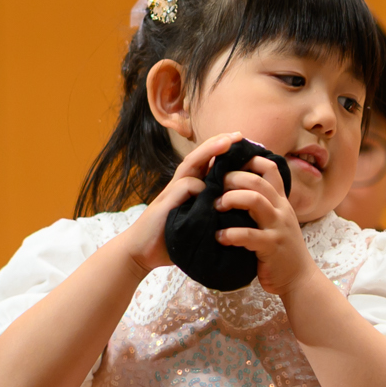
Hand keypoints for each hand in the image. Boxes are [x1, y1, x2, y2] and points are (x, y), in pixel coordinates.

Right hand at [120, 131, 244, 272]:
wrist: (141, 252)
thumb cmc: (172, 238)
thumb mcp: (198, 222)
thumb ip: (212, 211)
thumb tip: (238, 209)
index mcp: (190, 188)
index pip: (207, 163)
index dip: (224, 152)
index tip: (244, 144)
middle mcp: (180, 185)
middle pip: (199, 156)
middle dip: (218, 143)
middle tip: (238, 134)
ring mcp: (171, 193)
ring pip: (190, 165)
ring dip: (208, 151)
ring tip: (226, 142)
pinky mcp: (165, 205)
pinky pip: (182, 188)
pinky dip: (196, 186)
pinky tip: (207, 187)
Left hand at [212, 152, 323, 302]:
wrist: (299, 278)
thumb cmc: (282, 249)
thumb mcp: (276, 221)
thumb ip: (263, 204)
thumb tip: (236, 188)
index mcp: (280, 201)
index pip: (269, 168)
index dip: (249, 160)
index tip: (229, 163)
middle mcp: (280, 209)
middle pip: (256, 180)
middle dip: (232, 178)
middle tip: (214, 185)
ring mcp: (277, 227)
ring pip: (254, 200)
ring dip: (230, 199)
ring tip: (215, 207)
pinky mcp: (271, 247)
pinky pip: (249, 235)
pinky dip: (230, 234)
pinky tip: (219, 237)